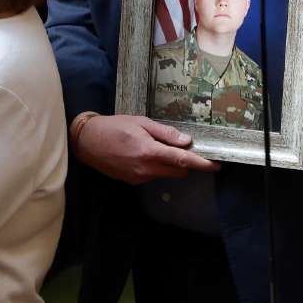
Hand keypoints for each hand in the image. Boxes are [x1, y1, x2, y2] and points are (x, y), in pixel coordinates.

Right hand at [74, 114, 218, 183]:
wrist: (86, 141)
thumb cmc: (113, 127)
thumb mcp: (140, 122)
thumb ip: (164, 133)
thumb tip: (186, 141)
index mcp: (150, 152)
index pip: (182, 161)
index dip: (202, 164)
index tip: (216, 165)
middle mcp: (146, 169)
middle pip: (178, 171)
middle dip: (183, 162)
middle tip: (178, 147)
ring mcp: (139, 177)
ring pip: (165, 174)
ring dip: (167, 164)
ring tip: (151, 147)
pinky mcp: (132, 181)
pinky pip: (152, 175)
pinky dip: (153, 167)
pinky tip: (140, 154)